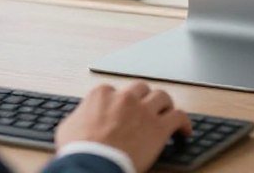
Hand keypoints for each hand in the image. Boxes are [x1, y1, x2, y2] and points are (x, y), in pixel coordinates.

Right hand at [56, 82, 191, 172]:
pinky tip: (184, 131)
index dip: (120, 103)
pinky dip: (184, 122)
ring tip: (166, 115)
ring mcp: (143, 110)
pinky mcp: (159, 127)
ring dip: (165, 105)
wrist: (93, 165)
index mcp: (102, 94)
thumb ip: (80, 116)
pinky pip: (179, 116)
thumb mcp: (69, 127)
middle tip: (146, 109)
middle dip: (144, 98)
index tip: (122, 112)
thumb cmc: (79, 150)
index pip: (115, 91)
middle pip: (141, 89)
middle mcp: (125, 97)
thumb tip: (81, 118)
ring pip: (162, 96)